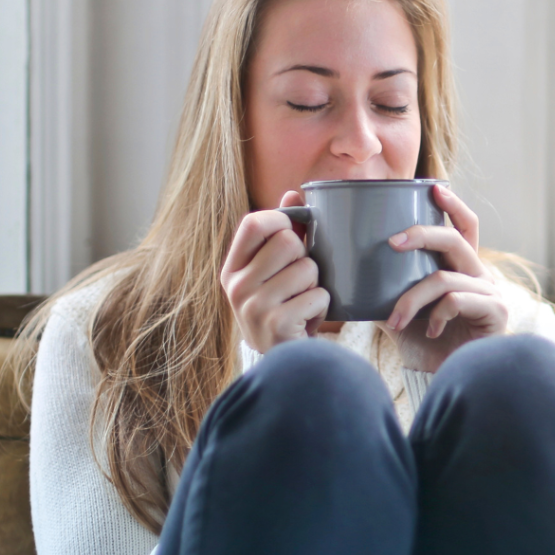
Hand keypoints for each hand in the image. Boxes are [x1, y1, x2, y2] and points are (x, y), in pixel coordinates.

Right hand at [220, 190, 328, 352]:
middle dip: (306, 258)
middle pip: (288, 242)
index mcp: (232, 269)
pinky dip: (322, 306)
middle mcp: (237, 286)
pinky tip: (308, 319)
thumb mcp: (273, 272)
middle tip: (300, 280)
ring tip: (304, 301)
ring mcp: (254, 306)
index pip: (254, 223)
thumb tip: (293, 193)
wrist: (282, 361)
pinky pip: (319, 295)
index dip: (281, 220)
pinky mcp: (277, 324)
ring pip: (308, 268)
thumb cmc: (281, 308)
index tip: (292, 233)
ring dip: (317, 284)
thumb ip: (282, 232)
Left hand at [380, 185, 508, 371]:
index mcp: (461, 269)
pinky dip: (435, 314)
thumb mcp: (399, 311)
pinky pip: (457, 300)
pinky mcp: (495, 313)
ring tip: (394, 320)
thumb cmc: (426, 345)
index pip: (464, 227)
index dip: (453, 205)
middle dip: (421, 235)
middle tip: (390, 243)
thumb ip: (383, 289)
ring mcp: (490, 293)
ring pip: (444, 277)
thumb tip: (343, 270)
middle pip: (454, 239)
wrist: (447, 381)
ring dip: (412, 299)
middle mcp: (480, 276)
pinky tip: (429, 331)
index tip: (434, 188)